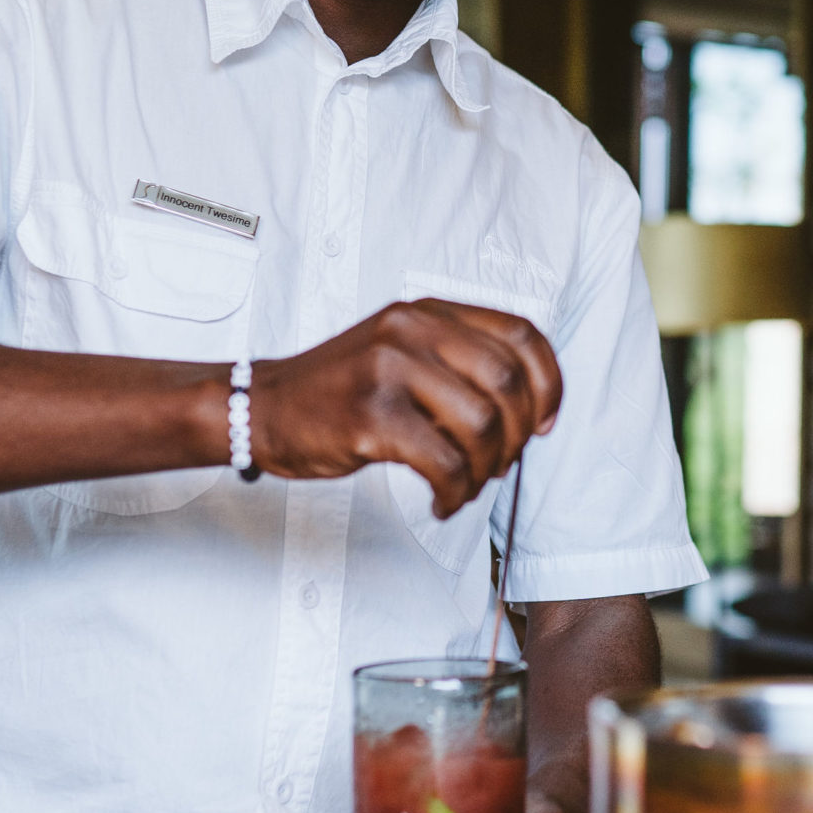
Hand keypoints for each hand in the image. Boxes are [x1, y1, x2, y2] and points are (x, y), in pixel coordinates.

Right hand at [249, 300, 560, 516]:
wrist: (264, 408)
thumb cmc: (342, 390)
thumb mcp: (403, 350)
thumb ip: (459, 362)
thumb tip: (531, 411)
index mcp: (429, 311)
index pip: (521, 333)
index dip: (549, 383)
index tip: (545, 423)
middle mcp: (412, 329)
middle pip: (508, 381)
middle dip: (518, 435)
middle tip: (500, 464)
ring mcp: (389, 369)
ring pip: (480, 424)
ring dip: (486, 469)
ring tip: (467, 485)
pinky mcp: (371, 416)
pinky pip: (443, 463)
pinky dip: (455, 493)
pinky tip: (442, 501)